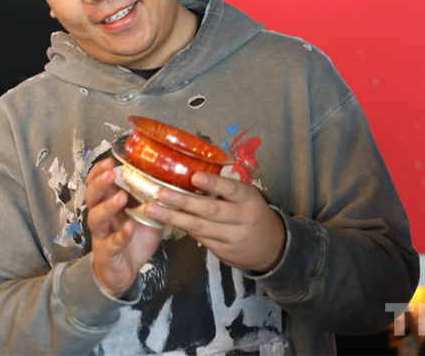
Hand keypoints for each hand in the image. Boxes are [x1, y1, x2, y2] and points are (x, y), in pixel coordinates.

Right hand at [86, 158, 162, 296]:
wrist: (124, 271)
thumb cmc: (133, 237)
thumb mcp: (144, 214)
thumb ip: (150, 197)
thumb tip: (170, 177)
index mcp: (108, 203)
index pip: (96, 182)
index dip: (99, 171)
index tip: (111, 160)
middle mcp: (101, 216)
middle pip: (92, 196)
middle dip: (100, 183)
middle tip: (111, 173)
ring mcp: (102, 235)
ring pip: (97, 218)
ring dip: (108, 206)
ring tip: (121, 197)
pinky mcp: (108, 252)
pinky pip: (112, 243)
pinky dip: (121, 236)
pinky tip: (129, 228)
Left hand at [143, 172, 285, 271]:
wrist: (272, 247)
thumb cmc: (253, 213)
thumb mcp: (248, 197)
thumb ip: (226, 188)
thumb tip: (192, 172)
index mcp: (249, 199)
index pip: (232, 189)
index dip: (213, 184)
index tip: (194, 177)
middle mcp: (242, 218)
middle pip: (210, 210)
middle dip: (183, 202)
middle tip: (160, 193)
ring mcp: (233, 238)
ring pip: (200, 227)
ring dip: (174, 218)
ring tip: (153, 209)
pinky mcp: (224, 253)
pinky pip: (200, 239)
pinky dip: (183, 229)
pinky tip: (166, 221)